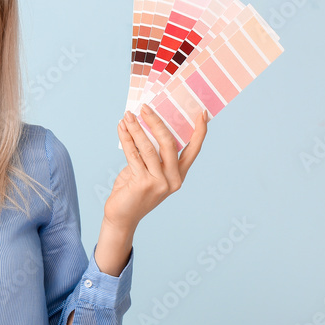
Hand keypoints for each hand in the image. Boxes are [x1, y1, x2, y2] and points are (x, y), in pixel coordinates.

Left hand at [104, 104, 207, 231]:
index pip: (193, 150)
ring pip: (149, 147)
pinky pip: (134, 155)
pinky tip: (121, 127)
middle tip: (145, 107)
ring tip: (128, 115)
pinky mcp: (143, 183)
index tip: (202, 113)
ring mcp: (159, 183)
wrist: (121, 217)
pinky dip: (126, 138)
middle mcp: (173, 179)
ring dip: (137, 128)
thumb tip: (143, 126)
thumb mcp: (146, 171)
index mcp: (178, 175)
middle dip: (157, 122)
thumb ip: (149, 154)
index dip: (199, 132)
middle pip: (169, 143)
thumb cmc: (132, 191)